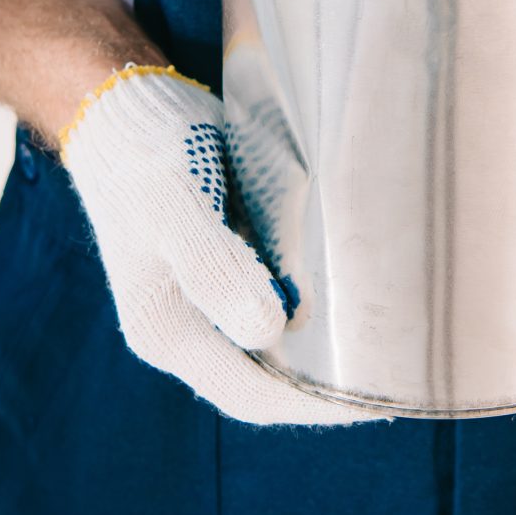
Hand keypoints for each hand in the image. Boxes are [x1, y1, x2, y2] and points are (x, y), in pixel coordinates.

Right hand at [57, 65, 371, 425]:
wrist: (121, 108)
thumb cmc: (144, 157)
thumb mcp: (177, 208)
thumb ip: (217, 270)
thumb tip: (271, 327)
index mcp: (165, 331)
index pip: (251, 396)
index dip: (313, 405)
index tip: (375, 395)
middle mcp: (182, 327)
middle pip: (265, 379)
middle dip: (323, 382)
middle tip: (393, 365)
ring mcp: (198, 301)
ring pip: (270, 344)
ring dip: (318, 346)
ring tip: (380, 333)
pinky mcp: (216, 269)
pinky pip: (269, 304)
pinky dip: (305, 306)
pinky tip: (345, 289)